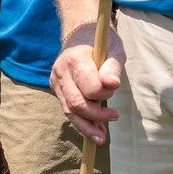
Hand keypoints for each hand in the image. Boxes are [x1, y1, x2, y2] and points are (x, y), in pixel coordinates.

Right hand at [50, 23, 125, 143]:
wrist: (81, 36)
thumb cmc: (101, 44)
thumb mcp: (113, 50)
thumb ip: (113, 67)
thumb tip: (113, 85)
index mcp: (75, 59)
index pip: (89, 87)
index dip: (105, 93)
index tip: (115, 87)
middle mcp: (61, 71)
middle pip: (76, 103)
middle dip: (96, 115)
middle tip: (114, 116)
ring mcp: (56, 82)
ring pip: (69, 112)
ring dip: (87, 127)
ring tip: (102, 138)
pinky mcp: (57, 91)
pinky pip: (68, 111)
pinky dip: (83, 123)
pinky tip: (95, 129)